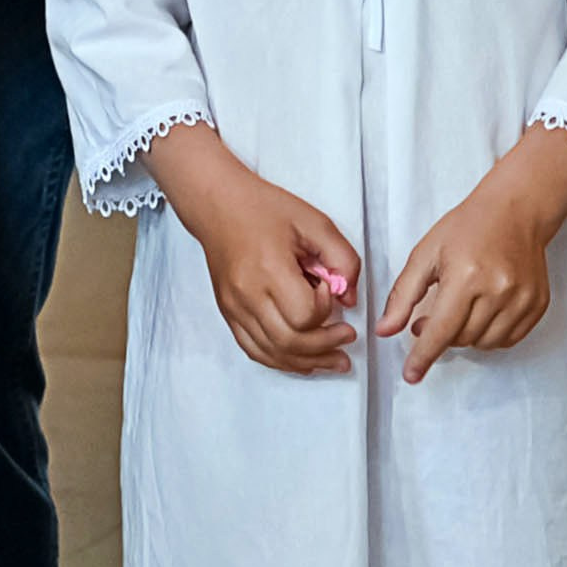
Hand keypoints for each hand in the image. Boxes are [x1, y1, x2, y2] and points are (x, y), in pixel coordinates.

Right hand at [154, 129, 360, 376]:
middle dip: (326, 346)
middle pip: (290, 342)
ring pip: (273, 353)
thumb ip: (342, 259)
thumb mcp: (314, 222)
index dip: (325, 310)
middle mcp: (248, 293)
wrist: (218, 204)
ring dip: (308, 362)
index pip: (304, 314)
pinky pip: (254, 350)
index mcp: (269, 267)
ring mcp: (234, 307)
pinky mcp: (229, 313)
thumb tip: (348, 298)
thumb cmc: (264, 209)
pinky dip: (281, 361)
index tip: (328, 289)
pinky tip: (302, 361)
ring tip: (335, 359)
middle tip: (347, 338)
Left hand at [380, 138, 566, 380]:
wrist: (515, 210)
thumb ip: (403, 294)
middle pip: (461, 339)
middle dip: (442, 334)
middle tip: (432, 315)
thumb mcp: (426, 253)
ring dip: (466, 335)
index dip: (423, 356)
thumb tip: (386, 330)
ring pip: (484, 343)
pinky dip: (490, 333)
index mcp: (466, 277)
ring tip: (461, 307)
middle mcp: (498, 291)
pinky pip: (508, 339)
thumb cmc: (468, 227)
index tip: (411, 375)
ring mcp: (522, 300)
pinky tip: (483, 311)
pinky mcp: (537, 305)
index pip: (440, 330)